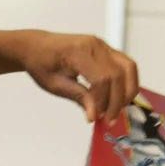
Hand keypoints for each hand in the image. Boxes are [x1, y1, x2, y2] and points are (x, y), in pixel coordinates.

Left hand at [16, 31, 138, 124]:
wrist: (36, 46)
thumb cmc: (41, 63)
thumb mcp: (54, 85)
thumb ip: (78, 97)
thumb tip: (93, 115)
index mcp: (78, 52)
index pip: (102, 78)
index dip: (102, 101)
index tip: (96, 117)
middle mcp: (95, 45)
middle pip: (119, 74)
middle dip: (117, 100)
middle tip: (109, 119)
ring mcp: (103, 45)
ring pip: (128, 68)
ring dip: (127, 91)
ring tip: (116, 110)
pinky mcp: (106, 50)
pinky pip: (125, 66)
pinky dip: (125, 83)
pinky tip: (116, 98)